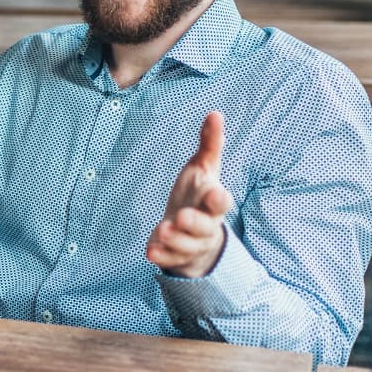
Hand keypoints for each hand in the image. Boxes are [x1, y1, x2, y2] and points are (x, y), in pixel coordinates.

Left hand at [146, 111, 231, 278]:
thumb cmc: (199, 194)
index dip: (219, 199)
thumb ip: (210, 144)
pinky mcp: (174, 255)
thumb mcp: (204, 168)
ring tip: (161, 230)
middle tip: (181, 217)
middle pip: (204, 226)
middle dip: (194, 223)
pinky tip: (150, 251)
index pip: (221, 202)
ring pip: (186, 244)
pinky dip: (161, 255)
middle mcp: (206, 225)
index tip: (216, 192)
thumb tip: (215, 114)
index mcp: (213, 203)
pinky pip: (169, 258)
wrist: (194, 232)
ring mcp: (190, 242)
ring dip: (174, 239)